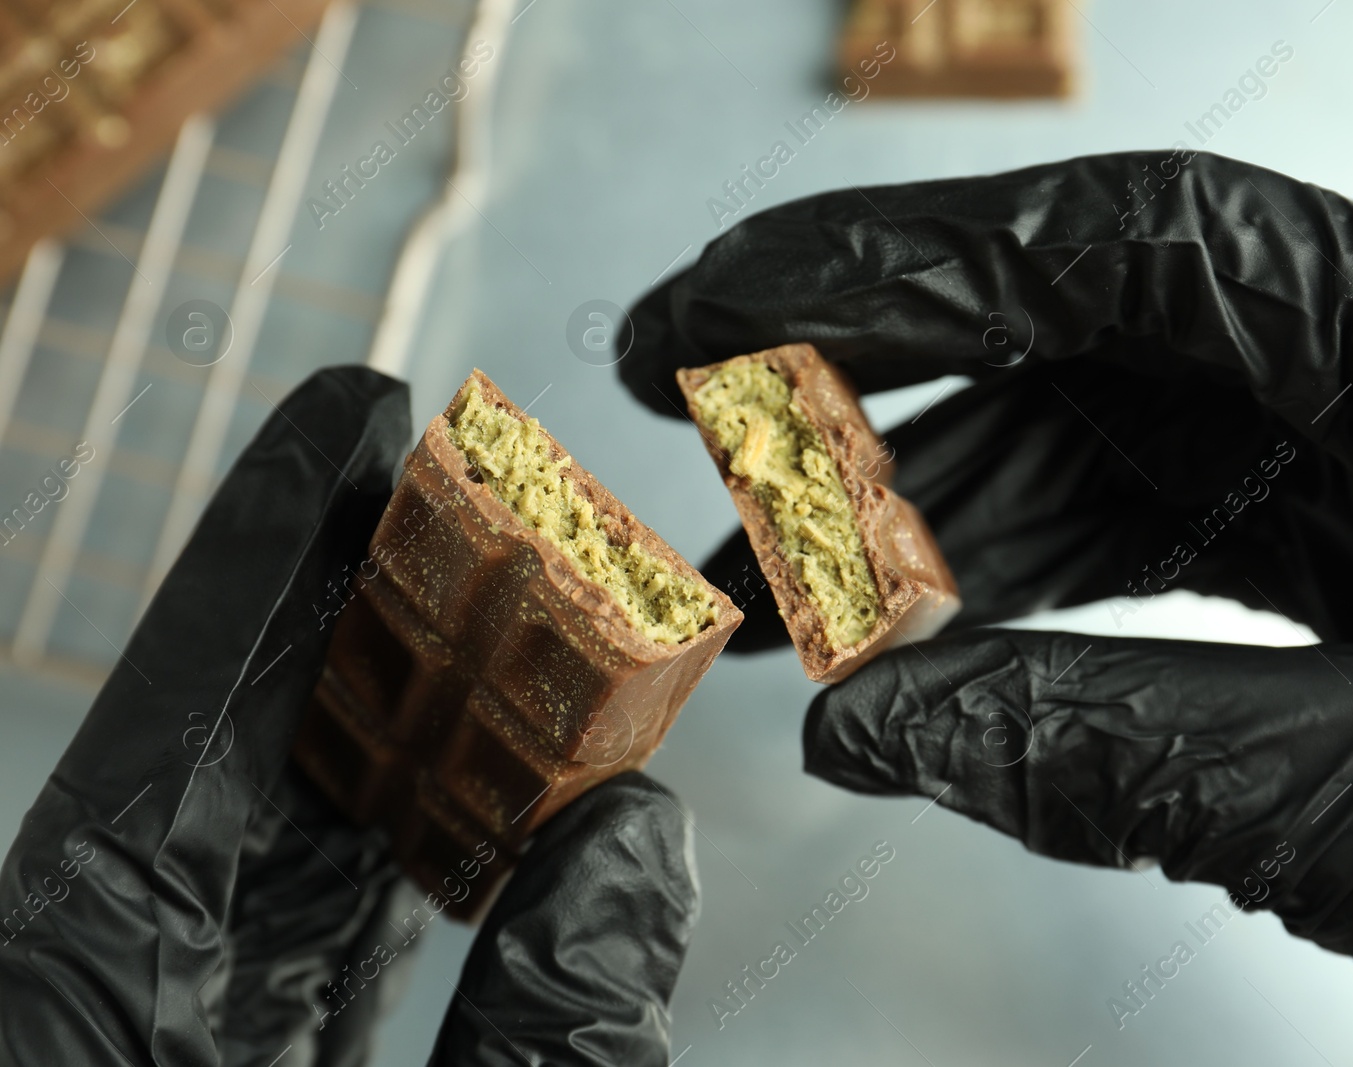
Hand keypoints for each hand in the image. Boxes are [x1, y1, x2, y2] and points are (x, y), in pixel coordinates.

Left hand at [0, 368, 697, 1066]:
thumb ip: (552, 1035)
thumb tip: (638, 832)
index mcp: (80, 1018)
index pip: (165, 732)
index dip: (264, 554)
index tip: (350, 413)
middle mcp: (104, 999)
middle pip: (219, 751)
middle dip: (348, 608)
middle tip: (452, 482)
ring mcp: (160, 1026)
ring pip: (266, 828)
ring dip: (391, 711)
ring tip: (488, 600)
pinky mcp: (221, 1052)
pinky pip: (296, 911)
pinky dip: (397, 829)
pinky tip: (475, 769)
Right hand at [622, 151, 1352, 1064]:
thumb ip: (1113, 750)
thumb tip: (871, 728)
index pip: (1121, 245)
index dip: (899, 262)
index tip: (732, 304)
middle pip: (1088, 343)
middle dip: (884, 398)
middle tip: (709, 440)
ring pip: (1111, 464)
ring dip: (940, 528)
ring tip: (784, 600)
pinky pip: (1164, 563)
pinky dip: (1033, 611)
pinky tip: (932, 664)